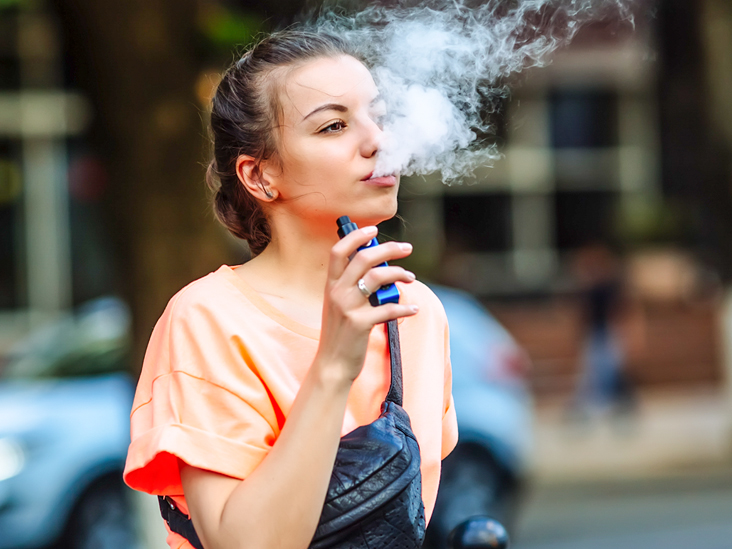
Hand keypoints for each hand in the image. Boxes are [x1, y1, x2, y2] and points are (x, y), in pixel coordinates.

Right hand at [315, 226, 417, 382]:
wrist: (332, 364)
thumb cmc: (340, 333)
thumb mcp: (338, 305)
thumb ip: (352, 286)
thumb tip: (379, 267)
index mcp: (331, 285)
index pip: (338, 251)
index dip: (356, 236)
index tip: (374, 229)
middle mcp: (337, 292)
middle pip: (364, 258)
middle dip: (388, 249)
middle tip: (407, 248)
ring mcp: (348, 307)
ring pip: (378, 277)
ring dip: (399, 273)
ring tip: (411, 277)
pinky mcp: (360, 324)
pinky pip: (389, 309)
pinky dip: (405, 308)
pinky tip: (413, 309)